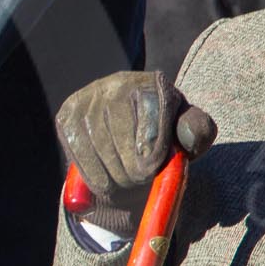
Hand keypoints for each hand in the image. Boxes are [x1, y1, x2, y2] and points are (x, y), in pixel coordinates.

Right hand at [55, 71, 216, 202]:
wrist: (128, 147)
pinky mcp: (66, 116)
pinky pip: (76, 149)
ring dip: (112, 173)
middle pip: (120, 128)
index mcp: (153, 83)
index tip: (154, 169)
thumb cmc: (164, 142)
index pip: (151, 113)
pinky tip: (104, 180)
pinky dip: (92, 172)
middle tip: (138, 181)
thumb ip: (197, 132)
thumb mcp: (188, 138)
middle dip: (131, 165)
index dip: (153, 147)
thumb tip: (187, 134)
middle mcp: (117, 83)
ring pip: (97, 142)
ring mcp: (88, 98)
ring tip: (124, 182)